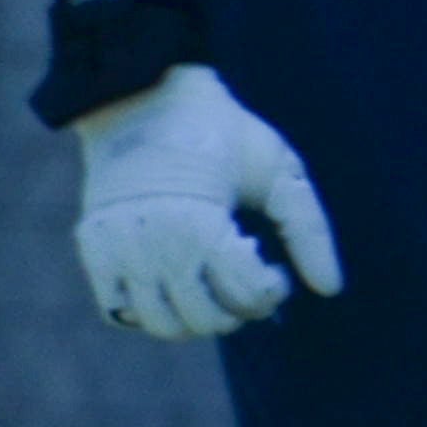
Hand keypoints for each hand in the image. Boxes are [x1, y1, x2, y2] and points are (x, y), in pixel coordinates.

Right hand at [70, 64, 340, 339]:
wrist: (148, 101)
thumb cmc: (225, 134)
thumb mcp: (281, 172)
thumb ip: (310, 231)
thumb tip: (332, 289)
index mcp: (203, 224)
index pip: (246, 296)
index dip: (271, 291)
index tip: (274, 269)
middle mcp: (155, 244)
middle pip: (206, 320)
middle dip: (238, 310)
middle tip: (245, 281)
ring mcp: (120, 249)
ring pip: (163, 325)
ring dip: (196, 318)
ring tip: (212, 286)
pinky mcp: (94, 249)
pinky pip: (119, 313)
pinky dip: (149, 314)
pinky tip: (175, 285)